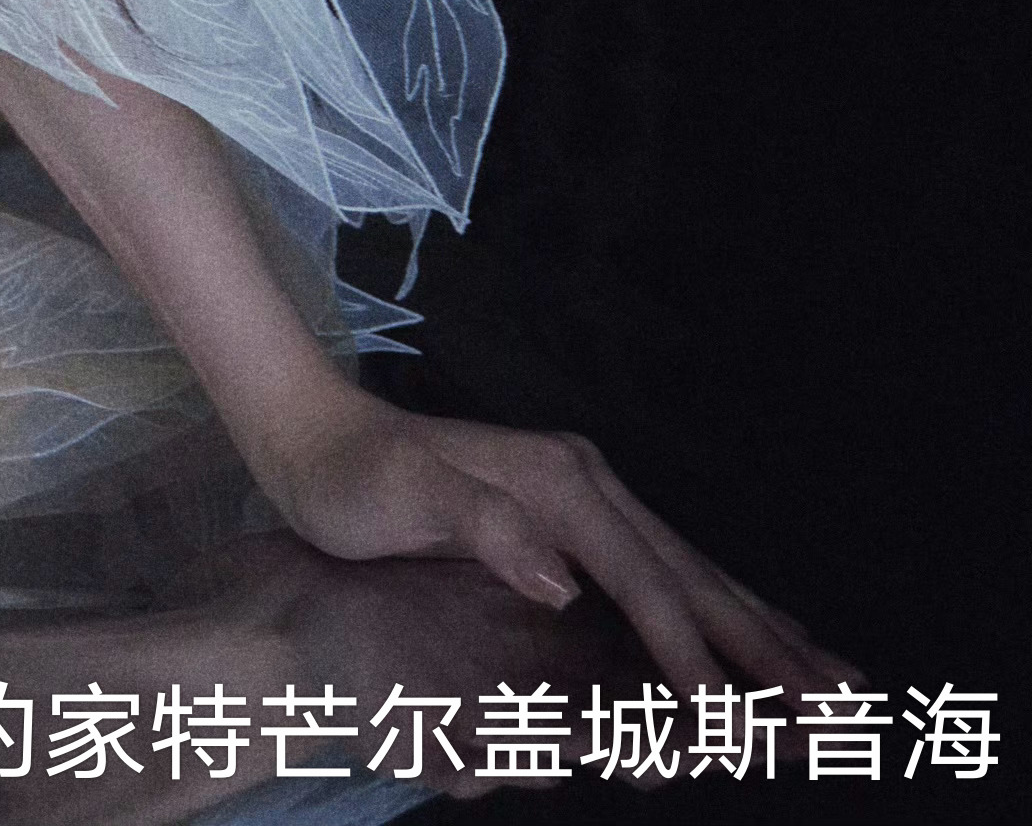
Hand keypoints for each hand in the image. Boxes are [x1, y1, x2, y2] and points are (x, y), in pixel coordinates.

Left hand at [246, 384, 854, 696]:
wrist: (309, 429)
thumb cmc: (347, 475)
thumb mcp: (398, 496)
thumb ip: (480, 527)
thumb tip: (562, 580)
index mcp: (558, 485)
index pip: (644, 586)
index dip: (689, 657)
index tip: (729, 721)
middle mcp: (587, 483)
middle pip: (694, 576)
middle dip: (767, 647)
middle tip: (840, 709)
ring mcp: (585, 495)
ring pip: (695, 573)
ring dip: (764, 630)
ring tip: (833, 679)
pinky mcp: (572, 513)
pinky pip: (668, 569)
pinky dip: (720, 607)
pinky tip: (754, 632)